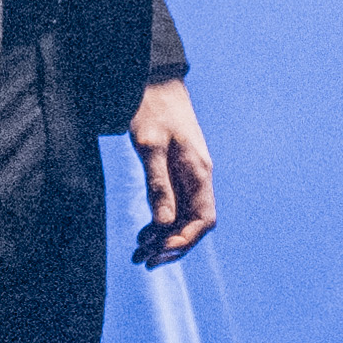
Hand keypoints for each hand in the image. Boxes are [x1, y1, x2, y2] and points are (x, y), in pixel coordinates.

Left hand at [123, 78, 220, 263]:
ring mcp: (187, 175)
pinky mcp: (174, 171)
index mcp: (199, 172)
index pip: (204, 219)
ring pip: (182, 217)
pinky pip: (173, 205)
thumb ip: (158, 184)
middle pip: (193, 224)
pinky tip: (143, 233)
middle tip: (143, 261)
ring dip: (163, 238)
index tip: (161, 252)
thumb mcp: (150, 146)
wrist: (154, 81)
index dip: (185, 240)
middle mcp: (197, 178)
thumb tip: (164, 223)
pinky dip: (159, 223)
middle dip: (171, 246)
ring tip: (138, 253)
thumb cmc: (152, 109)